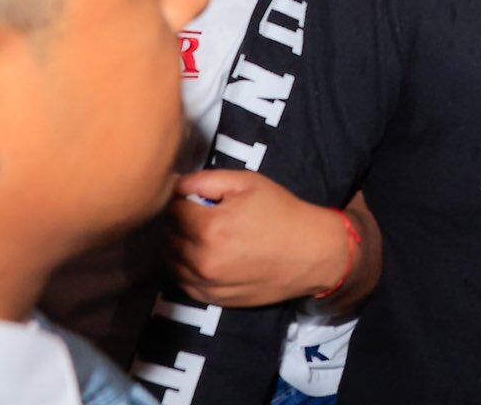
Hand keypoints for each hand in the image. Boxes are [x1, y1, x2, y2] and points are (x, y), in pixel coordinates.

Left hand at [168, 171, 353, 307]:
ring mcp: (207, 283)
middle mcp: (203, 259)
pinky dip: (185, 269)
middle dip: (178, 223)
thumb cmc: (281, 212)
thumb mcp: (248, 183)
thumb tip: (176, 186)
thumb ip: (206, 180)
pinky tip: (202, 257)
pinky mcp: (214, 300)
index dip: (181, 201)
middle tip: (198, 215)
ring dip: (178, 246)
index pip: (172, 211)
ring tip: (199, 236)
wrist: (311, 253)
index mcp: (209, 227)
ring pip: (172, 262)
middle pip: (169, 237)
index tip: (195, 199)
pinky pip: (183, 284)